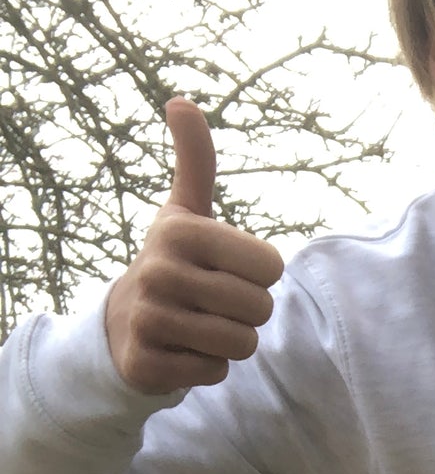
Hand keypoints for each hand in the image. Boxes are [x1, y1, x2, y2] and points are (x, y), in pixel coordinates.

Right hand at [104, 98, 284, 395]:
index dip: (260, 276)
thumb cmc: (174, 263)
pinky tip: (181, 350)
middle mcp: (160, 272)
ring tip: (199, 326)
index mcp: (181, 231)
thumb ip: (196, 161)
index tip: (226, 270)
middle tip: (214, 303)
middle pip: (261, 309)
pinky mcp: (146, 365)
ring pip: (242, 345)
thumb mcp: (185, 211)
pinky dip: (206, 367)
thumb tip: (181, 101)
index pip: (271, 267)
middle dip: (248, 313)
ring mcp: (149, 321)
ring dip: (230, 342)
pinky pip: (215, 373)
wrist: (123, 324)